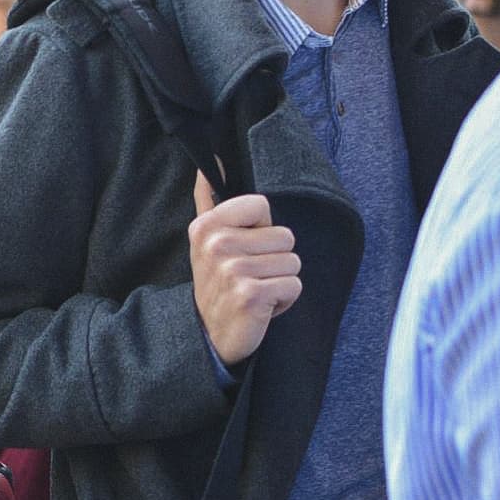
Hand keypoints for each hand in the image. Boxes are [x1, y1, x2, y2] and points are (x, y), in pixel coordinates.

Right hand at [189, 171, 300, 365]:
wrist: (209, 334)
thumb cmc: (216, 282)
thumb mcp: (205, 240)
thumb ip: (207, 200)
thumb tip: (207, 165)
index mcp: (206, 226)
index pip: (261, 204)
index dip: (261, 229)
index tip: (243, 247)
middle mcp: (217, 244)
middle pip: (285, 236)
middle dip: (275, 259)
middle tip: (250, 276)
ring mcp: (233, 270)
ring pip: (293, 262)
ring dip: (280, 281)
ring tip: (256, 290)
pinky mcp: (251, 295)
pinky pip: (294, 285)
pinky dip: (284, 301)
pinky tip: (262, 306)